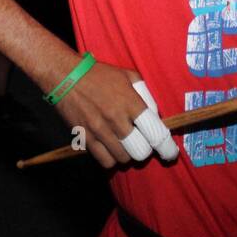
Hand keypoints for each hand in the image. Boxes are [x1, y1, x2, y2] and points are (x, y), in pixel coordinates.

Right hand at [52, 61, 177, 168]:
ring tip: (124, 143)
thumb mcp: (129, 76)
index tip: (170, 154)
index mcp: (130, 102)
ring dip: (128, 154)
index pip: (155, 132)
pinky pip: (105, 161)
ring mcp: (99, 130)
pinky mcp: (85, 138)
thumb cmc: (100, 74)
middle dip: (145, 149)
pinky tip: (111, 148)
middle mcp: (116, 119)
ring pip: (124, 158)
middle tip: (141, 142)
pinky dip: (112, 159)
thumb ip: (146, 96)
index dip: (167, 148)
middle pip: (140, 151)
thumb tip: (156, 118)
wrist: (66, 76)